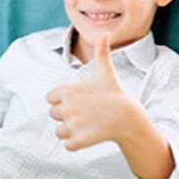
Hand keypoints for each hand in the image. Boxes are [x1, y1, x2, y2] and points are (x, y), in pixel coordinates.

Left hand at [46, 34, 128, 149]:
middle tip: (84, 113)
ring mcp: (72, 125)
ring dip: (69, 131)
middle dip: (65, 115)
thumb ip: (101, 52)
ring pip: (58, 131)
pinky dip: (75, 143)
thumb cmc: (115, 93)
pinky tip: (87, 136)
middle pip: (53, 115)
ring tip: (85, 125)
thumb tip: (105, 33)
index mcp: (67, 91)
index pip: (50, 98)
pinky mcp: (79, 140)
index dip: (61, 100)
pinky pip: (67, 145)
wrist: (129, 117)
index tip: (77, 100)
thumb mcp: (106, 72)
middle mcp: (67, 108)